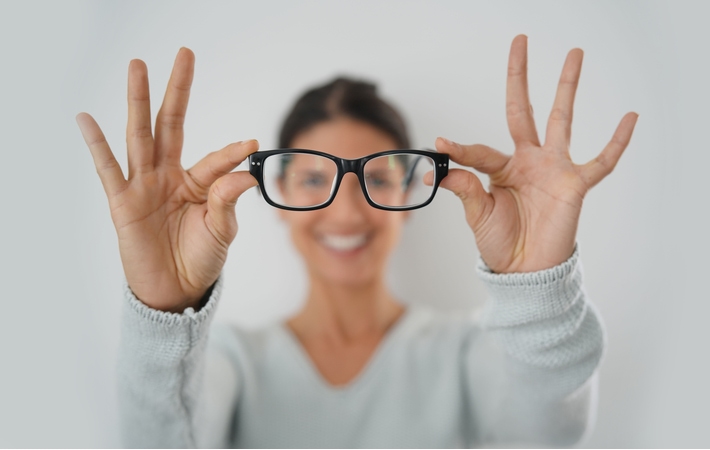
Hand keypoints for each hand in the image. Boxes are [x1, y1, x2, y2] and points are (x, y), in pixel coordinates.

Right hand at [77, 48, 257, 311]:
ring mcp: (144, 186)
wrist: (176, 290)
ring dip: (138, 101)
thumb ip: (228, 201)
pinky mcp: (123, 202)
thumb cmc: (201, 259)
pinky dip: (97, 145)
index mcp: (198, 182)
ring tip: (138, 66)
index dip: (231, 153)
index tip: (251, 143)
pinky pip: (108, 170)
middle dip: (178, 90)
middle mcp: (169, 176)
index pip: (215, 159)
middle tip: (185, 53)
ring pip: (141, 136)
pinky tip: (87, 119)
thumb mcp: (222, 231)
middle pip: (172, 124)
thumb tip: (246, 172)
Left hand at [436, 35, 637, 272]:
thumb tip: (439, 169)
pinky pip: (601, 161)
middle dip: (520, 77)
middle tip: (519, 42)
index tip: (439, 145)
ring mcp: (553, 169)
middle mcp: (527, 161)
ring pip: (562, 119)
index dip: (459, 149)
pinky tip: (630, 117)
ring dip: (567, 87)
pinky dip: (617, 142)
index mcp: (500, 169)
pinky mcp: (575, 185)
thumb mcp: (477, 215)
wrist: (525, 271)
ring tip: (575, 54)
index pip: (478, 150)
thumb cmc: (499, 243)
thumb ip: (463, 189)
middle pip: (523, 110)